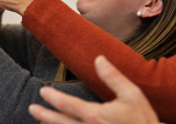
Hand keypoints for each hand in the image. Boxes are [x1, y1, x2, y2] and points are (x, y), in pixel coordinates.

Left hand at [28, 56, 159, 123]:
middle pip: (60, 123)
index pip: (67, 105)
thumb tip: (98, 59)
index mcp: (96, 115)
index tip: (43, 91)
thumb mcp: (132, 94)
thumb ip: (113, 77)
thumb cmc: (143, 120)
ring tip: (42, 121)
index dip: (53, 97)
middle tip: (32, 109)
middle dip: (44, 115)